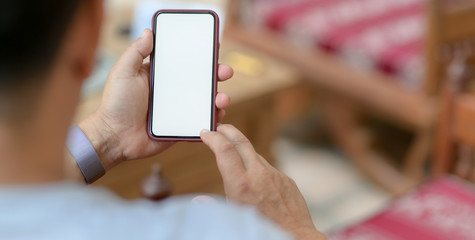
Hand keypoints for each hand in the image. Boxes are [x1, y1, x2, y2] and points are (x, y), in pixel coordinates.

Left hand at [79, 29, 232, 169]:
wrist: (115, 137)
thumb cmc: (116, 104)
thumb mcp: (123, 72)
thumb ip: (136, 52)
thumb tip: (148, 32)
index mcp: (161, 76)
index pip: (185, 62)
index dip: (201, 55)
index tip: (214, 48)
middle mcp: (173, 91)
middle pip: (201, 80)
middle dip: (217, 74)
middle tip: (225, 71)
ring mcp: (179, 109)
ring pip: (205, 101)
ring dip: (219, 97)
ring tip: (221, 98)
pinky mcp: (182, 126)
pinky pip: (202, 121)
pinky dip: (213, 118)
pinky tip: (218, 114)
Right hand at [200, 125, 326, 239]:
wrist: (295, 238)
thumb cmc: (261, 231)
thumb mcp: (232, 218)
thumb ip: (214, 206)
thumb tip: (198, 200)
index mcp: (241, 185)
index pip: (224, 150)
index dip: (213, 138)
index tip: (206, 133)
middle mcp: (259, 175)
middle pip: (241, 142)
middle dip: (228, 131)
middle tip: (219, 127)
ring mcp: (275, 176)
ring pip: (255, 156)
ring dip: (243, 152)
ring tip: (234, 156)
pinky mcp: (287, 180)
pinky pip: (269, 170)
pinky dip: (259, 170)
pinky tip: (256, 181)